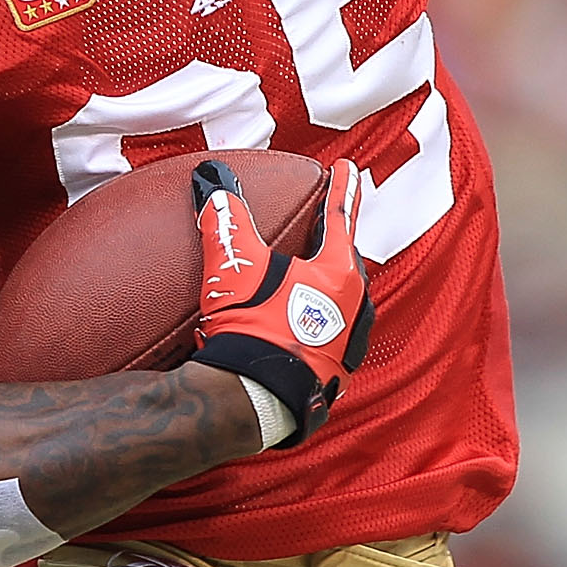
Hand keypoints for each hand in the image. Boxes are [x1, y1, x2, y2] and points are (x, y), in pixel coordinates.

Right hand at [186, 157, 373, 445]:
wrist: (254, 399)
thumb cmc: (251, 327)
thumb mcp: (233, 266)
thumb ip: (224, 219)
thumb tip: (212, 178)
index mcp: (337, 274)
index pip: (339, 217)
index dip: (341, 189)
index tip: (348, 168)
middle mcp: (354, 307)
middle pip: (347, 262)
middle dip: (338, 242)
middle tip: (329, 226)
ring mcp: (347, 344)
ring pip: (345, 302)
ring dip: (330, 286)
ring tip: (314, 279)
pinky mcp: (334, 374)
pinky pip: (331, 336)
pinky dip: (318, 323)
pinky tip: (301, 328)